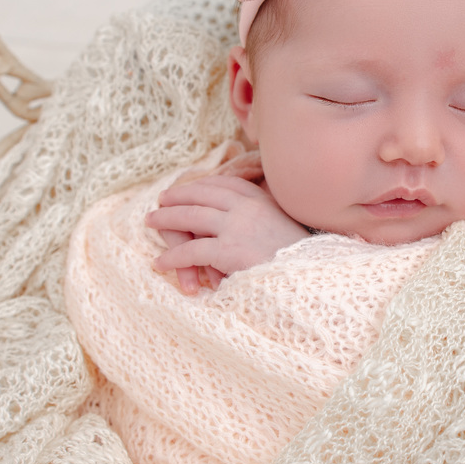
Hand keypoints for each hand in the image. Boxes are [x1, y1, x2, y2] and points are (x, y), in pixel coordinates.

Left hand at [145, 176, 308, 293]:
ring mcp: (238, 227)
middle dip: (179, 195)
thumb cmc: (302, 263)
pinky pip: (192, 251)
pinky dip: (173, 257)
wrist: (313, 279)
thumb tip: (243, 228)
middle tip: (162, 199)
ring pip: (192, 217)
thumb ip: (264, 222)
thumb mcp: (286, 231)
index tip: (191, 186)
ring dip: (167, 219)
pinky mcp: (230, 250)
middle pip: (204, 194)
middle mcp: (249, 208)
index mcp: (264, 201)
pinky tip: (160, 262)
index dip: (204, 183)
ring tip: (151, 222)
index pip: (228, 183)